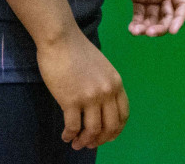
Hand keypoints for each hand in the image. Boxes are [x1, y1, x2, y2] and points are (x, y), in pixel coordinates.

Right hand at [36, 25, 129, 150]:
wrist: (61, 39)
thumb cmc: (77, 51)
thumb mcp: (101, 67)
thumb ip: (105, 85)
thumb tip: (102, 108)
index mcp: (116, 83)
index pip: (123, 114)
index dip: (116, 130)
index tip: (107, 137)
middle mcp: (107, 91)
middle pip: (110, 127)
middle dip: (101, 140)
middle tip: (90, 144)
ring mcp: (90, 97)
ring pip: (92, 130)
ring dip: (84, 141)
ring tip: (76, 144)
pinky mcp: (71, 100)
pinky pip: (73, 127)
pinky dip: (70, 135)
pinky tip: (65, 136)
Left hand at [111, 0, 184, 36]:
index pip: (182, 3)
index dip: (179, 18)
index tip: (171, 30)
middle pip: (168, 14)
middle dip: (161, 26)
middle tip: (149, 33)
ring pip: (154, 17)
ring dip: (148, 27)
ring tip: (136, 31)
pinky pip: (140, 13)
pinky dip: (138, 22)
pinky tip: (132, 28)